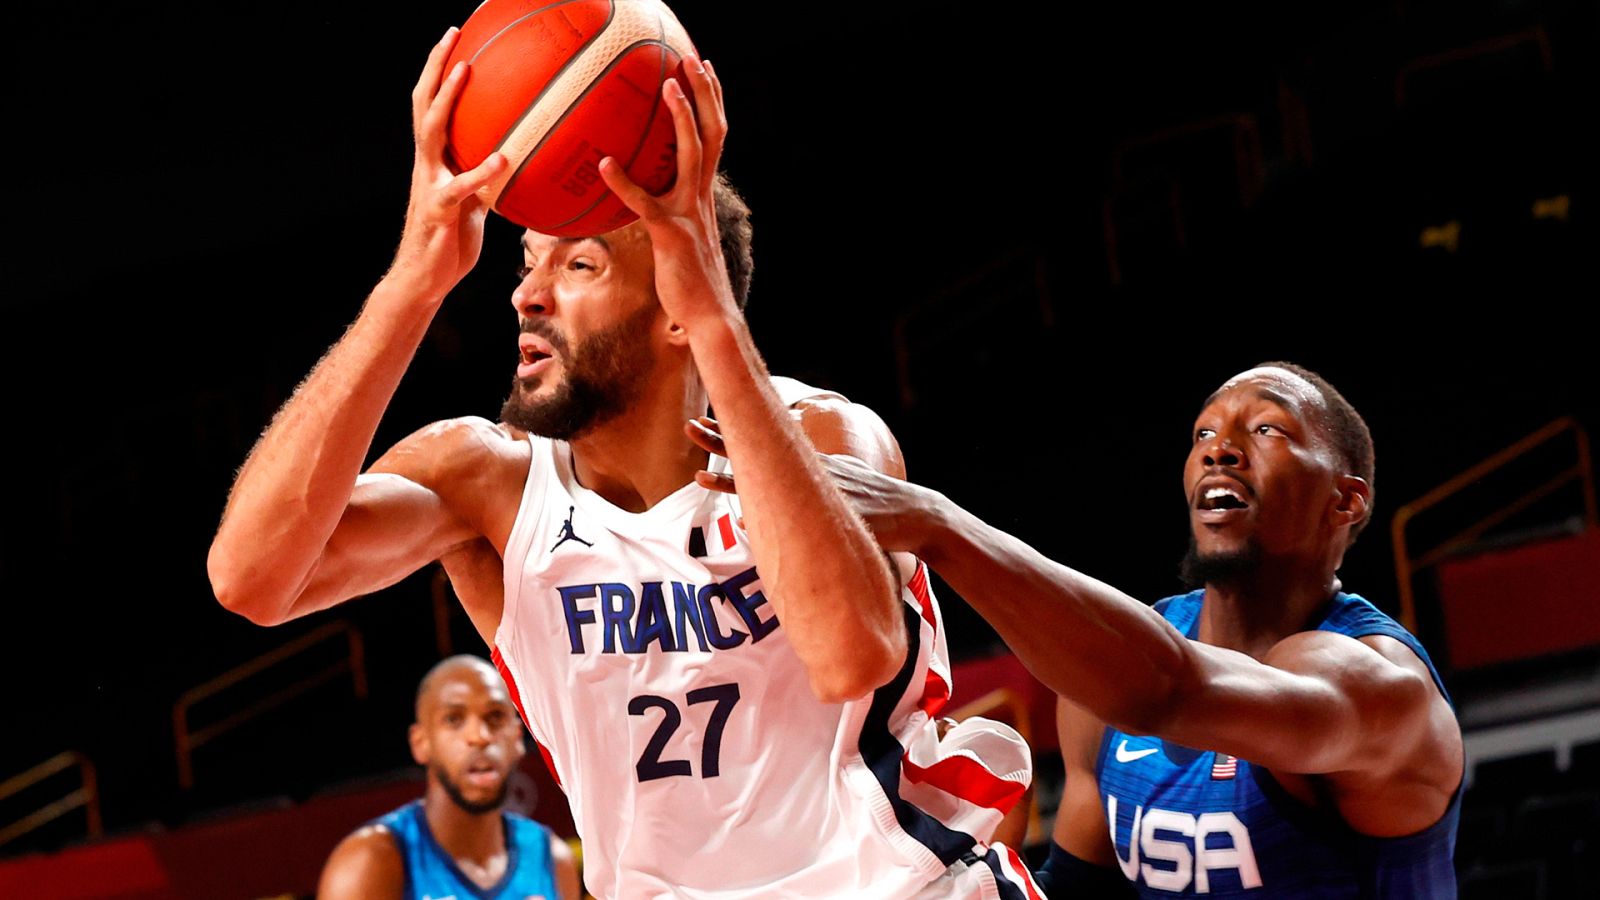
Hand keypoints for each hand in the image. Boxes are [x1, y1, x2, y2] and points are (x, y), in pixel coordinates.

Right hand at [388, 28, 508, 299]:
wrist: (424, 280)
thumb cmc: (451, 242)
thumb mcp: (475, 203)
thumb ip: (488, 180)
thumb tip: (518, 163)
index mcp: (434, 161)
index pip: (433, 106)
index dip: (440, 73)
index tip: (456, 41)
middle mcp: (426, 165)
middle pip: (424, 104)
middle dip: (436, 66)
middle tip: (452, 35)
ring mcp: (428, 184)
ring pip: (431, 131)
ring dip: (447, 98)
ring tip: (465, 71)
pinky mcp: (438, 210)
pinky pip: (460, 186)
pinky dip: (481, 170)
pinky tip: (503, 158)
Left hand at [598, 58, 736, 331]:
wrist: (708, 315)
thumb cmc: (688, 280)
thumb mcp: (680, 238)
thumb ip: (665, 213)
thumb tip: (638, 198)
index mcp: (703, 195)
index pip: (715, 139)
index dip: (711, 103)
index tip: (703, 71)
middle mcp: (701, 196)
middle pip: (712, 134)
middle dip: (705, 94)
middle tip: (693, 60)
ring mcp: (689, 212)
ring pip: (691, 155)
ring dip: (681, 118)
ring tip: (667, 87)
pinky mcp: (671, 234)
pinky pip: (645, 202)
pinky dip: (624, 182)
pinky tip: (605, 164)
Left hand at [686, 416, 938, 554]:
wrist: (917, 515)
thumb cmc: (879, 505)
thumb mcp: (845, 485)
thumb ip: (818, 486)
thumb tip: (792, 500)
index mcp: (810, 464)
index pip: (763, 440)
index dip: (731, 431)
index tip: (701, 421)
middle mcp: (810, 469)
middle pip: (757, 448)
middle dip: (721, 437)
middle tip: (688, 424)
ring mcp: (817, 488)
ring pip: (767, 480)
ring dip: (731, 478)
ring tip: (698, 474)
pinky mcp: (829, 509)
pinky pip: (792, 512)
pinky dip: (769, 513)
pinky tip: (741, 517)